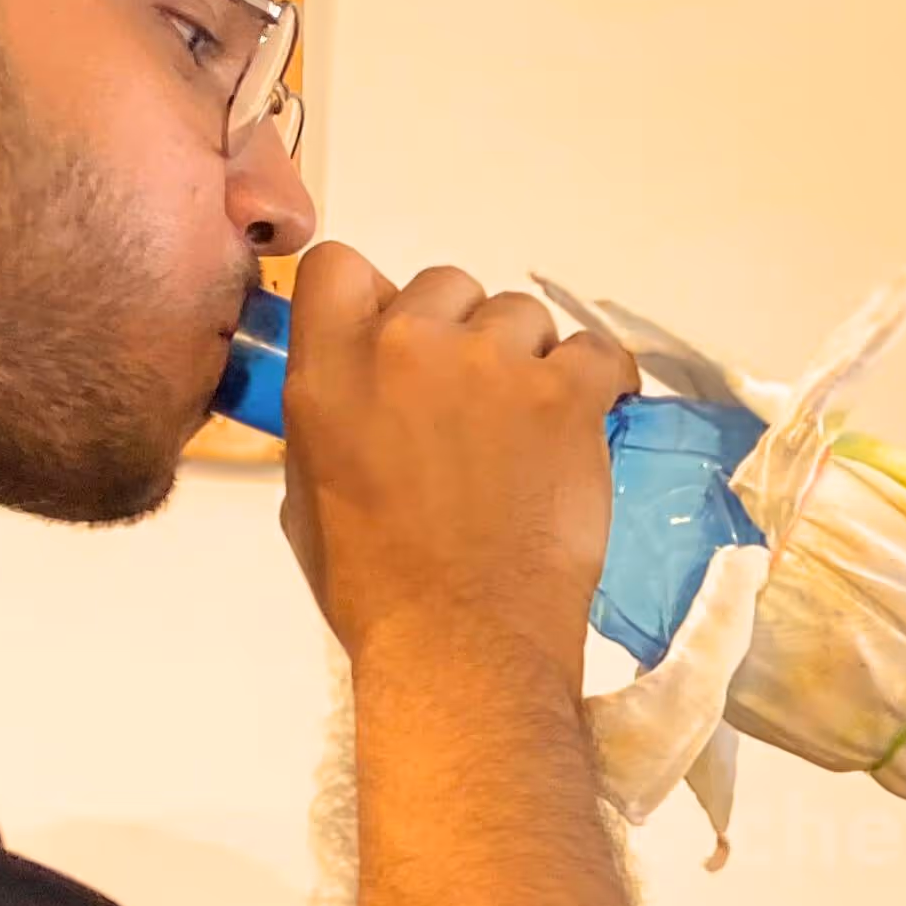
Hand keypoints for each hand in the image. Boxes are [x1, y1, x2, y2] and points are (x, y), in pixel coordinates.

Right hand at [278, 242, 636, 673]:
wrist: (463, 640)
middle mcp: (406, 345)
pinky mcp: (564, 395)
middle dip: (460, 335)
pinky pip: (594, 352)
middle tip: (472, 407)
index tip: (398, 342)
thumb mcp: (310, 491)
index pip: (341, 265)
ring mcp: (491, 364)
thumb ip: (332, 413)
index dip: (376, 299)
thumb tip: (358, 388)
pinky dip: (596, 380)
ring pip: (520, 315)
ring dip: (526, 359)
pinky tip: (588, 416)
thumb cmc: (376, 587)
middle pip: (445, 285)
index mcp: (329, 368)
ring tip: (529, 431)